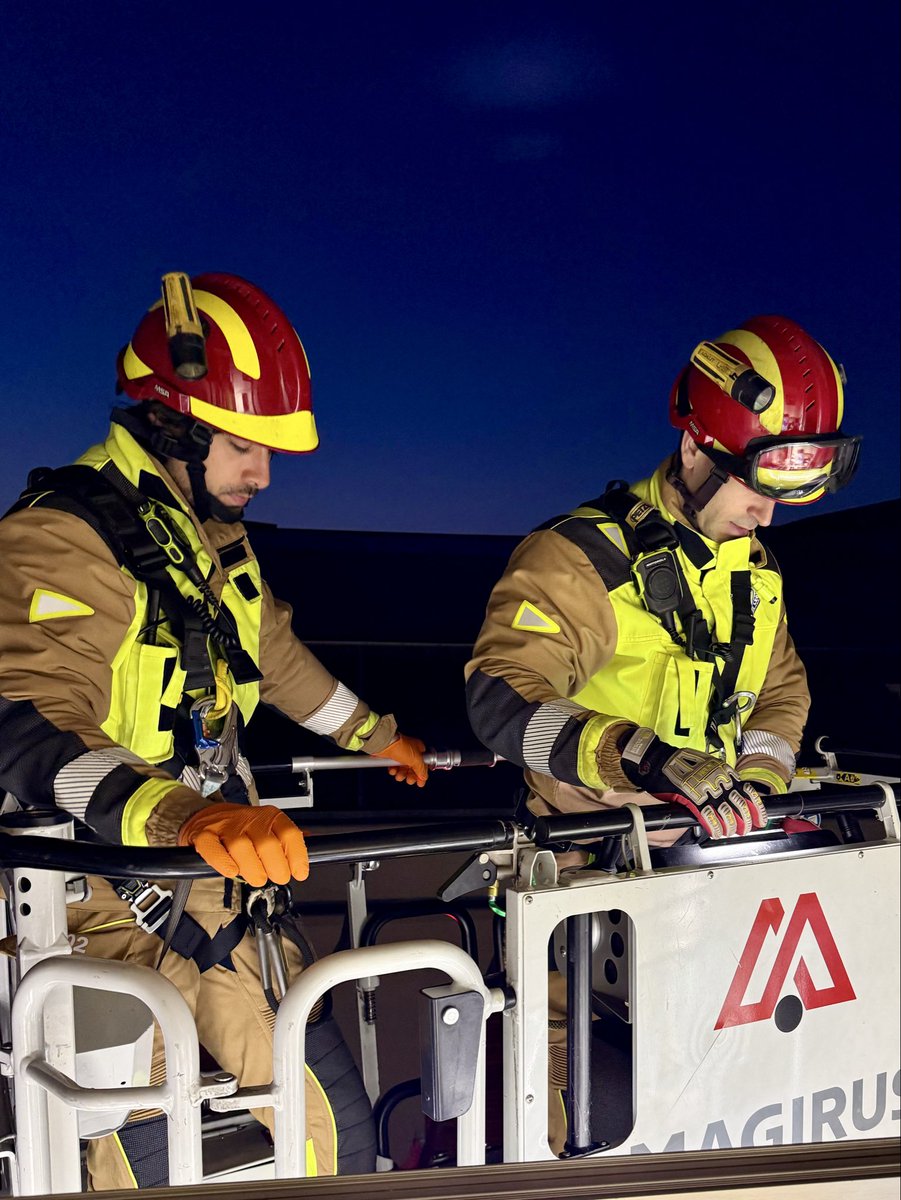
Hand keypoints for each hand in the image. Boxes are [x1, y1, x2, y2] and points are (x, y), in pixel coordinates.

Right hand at [178, 803, 308, 886]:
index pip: (289, 833)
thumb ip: (287, 843)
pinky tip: (231, 870)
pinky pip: (214, 850)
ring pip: (242, 848)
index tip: (299, 872)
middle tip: (277, 877)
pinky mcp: (204, 836)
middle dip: (276, 868)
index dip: (297, 856)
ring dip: (252, 870)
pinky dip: (223, 864)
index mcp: (269, 817)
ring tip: (256, 878)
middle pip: (267, 844)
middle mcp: (249, 819)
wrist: (205, 817)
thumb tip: (313, 855)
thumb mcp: (268, 828)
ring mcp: (225, 827)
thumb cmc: (241, 827)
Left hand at [372, 735, 428, 786]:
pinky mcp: (391, 757)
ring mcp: (400, 754)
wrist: (384, 743)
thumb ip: (421, 769)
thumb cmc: (400, 746)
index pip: (424, 763)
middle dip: (411, 775)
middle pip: (413, 768)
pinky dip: (394, 771)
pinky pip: (394, 767)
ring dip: (401, 775)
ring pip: (403, 769)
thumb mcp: (416, 759)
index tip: (420, 781)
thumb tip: (424, 776)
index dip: (422, 773)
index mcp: (419, 749)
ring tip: (399, 776)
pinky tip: (393, 770)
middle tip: (409, 780)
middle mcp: (410, 752)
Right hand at [619, 727, 766, 838]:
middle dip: (746, 821)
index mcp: (724, 773)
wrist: (660, 761)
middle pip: (740, 805)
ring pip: (727, 814)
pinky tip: (717, 833)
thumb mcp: (708, 766)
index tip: (761, 818)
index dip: (757, 808)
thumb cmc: (681, 763)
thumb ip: (721, 779)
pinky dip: (715, 827)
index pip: (748, 792)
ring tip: (731, 833)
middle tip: (746, 829)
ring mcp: (706, 791)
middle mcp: (719, 781)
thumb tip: (731, 795)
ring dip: (731, 827)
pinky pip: (709, 817)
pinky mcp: (693, 799)